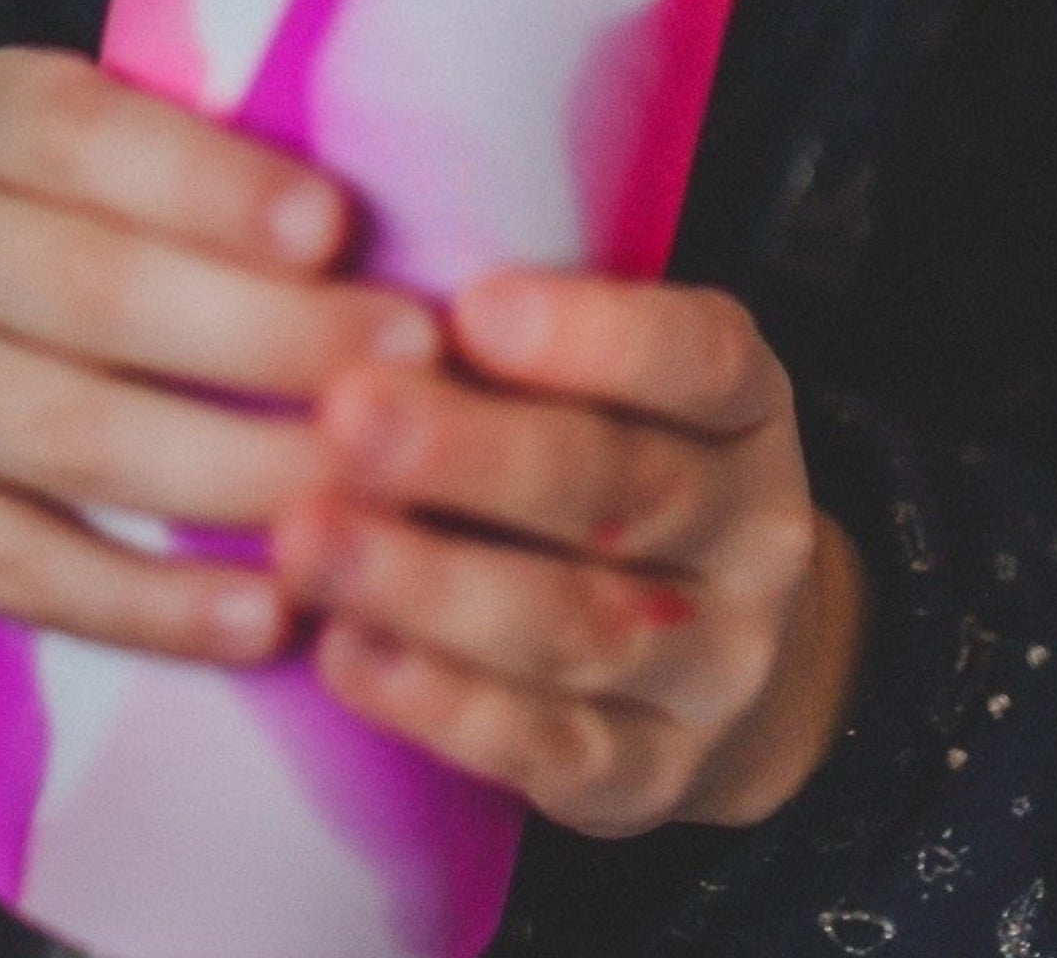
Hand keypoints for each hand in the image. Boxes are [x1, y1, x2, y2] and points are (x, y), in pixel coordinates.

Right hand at [0, 48, 439, 683]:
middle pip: (88, 290)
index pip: (81, 134)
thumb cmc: (91, 223)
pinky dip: (154, 602)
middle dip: (267, 333)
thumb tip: (423, 202)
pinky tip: (270, 616)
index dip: (210, 183)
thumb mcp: (126, 154)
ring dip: (235, 473)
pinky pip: (21, 569)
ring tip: (368, 490)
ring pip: (66, 434)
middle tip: (411, 362)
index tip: (338, 226)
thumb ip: (224, 164)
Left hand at [273, 274, 866, 836]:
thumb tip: (360, 283)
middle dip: (475, 455)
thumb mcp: (613, 379)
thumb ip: (517, 334)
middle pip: (622, 490)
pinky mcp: (652, 774)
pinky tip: (345, 652)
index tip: (471, 304)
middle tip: (345, 412)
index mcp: (747, 408)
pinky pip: (551, 750)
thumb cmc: (615, 459)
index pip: (700, 360)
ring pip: (577, 627)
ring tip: (305, 538)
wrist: (716, 645)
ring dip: (429, 583)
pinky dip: (441, 704)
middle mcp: (752, 534)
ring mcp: (714, 666)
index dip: (594, 334)